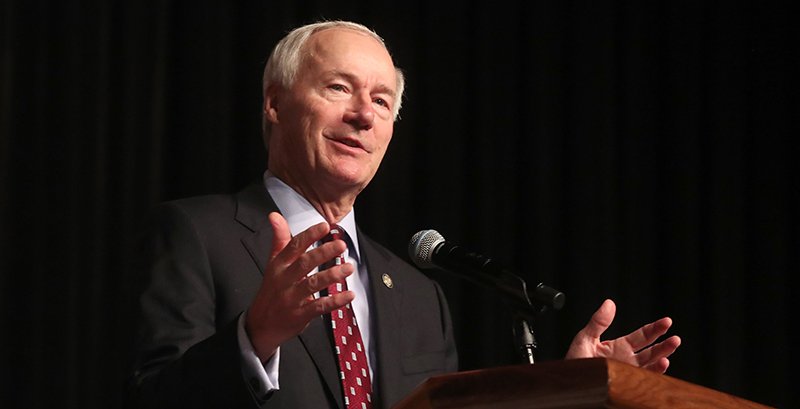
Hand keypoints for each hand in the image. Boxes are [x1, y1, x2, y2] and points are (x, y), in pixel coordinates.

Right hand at [245, 212, 353, 361]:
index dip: (309, 235)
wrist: (259, 325)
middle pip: (304, 263)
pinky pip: (319, 306)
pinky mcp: (300, 314)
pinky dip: (335, 301)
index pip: (294, 246)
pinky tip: (348, 295)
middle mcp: (285, 280)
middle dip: (323, 253)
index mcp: (279, 265)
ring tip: (348, 268)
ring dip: (332, 275)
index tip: (325, 226)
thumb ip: (279, 240)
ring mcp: (292, 298)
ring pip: (313, 284)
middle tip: (340, 245)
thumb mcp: (272, 263)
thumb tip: (275, 216)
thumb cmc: (271, 291)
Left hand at [565, 299, 680, 372]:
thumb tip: (609, 303)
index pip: (641, 336)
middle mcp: (626, 360)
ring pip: (651, 365)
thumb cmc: (573, 362)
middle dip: (664, 343)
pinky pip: (644, 379)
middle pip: (651, 350)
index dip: (654, 329)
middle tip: (675, 337)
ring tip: (671, 348)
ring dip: (662, 356)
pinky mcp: (626, 384)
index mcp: (618, 347)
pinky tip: (661, 364)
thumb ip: (598, 322)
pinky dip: (655, 373)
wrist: (569, 383)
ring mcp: (627, 372)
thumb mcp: (585, 338)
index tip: (667, 321)